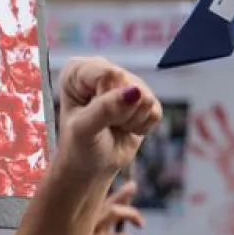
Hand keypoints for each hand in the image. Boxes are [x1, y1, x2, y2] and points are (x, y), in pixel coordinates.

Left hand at [54, 58, 161, 182]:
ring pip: (145, 98)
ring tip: (113, 127)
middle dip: (120, 113)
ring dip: (130, 120)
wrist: (92, 165)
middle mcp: (102, 69)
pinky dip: (142, 126)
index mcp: (77, 70)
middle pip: (129, 84)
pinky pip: (156, 110)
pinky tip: (126, 128)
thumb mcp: (83, 130)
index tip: (91, 115)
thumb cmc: (79, 146)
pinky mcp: (144, 97)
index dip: (106, 100)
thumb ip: (105, 110)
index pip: (108, 74)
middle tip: (103, 125)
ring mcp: (125, 82)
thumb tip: (135, 92)